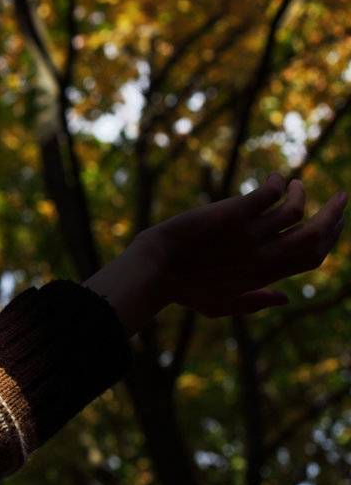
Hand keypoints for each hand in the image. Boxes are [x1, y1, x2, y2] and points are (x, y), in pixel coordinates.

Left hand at [138, 172, 346, 316]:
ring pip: (295, 211)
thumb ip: (254, 302)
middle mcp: (261, 256)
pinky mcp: (232, 216)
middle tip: (341, 198)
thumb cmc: (182, 291)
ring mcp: (247, 235)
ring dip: (301, 194)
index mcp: (263, 276)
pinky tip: (275, 178)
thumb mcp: (219, 306)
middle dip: (334, 215)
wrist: (152, 272)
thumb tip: (286, 299)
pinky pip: (268, 195)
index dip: (330, 239)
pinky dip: (278, 184)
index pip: (312, 258)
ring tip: (295, 185)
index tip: (337, 222)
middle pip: (313, 235)